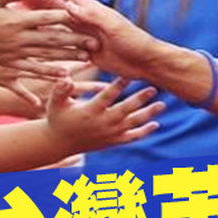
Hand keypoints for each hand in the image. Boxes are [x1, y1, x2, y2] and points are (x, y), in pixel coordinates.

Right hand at [0, 0, 90, 76]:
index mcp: (15, 20)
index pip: (47, 17)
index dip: (67, 17)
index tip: (84, 18)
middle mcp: (18, 38)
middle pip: (52, 39)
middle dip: (75, 41)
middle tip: (95, 43)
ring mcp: (14, 53)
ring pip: (46, 55)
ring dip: (67, 57)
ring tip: (87, 58)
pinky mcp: (9, 63)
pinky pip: (32, 70)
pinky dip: (48, 73)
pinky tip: (64, 75)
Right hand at [27, 0, 166, 81]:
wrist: (145, 62)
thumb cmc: (133, 40)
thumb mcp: (112, 26)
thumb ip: (91, 15)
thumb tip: (68, 4)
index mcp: (91, 9)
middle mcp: (84, 20)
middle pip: (55, 6)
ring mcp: (83, 35)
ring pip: (55, 25)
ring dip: (39, 19)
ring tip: (20, 14)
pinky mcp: (84, 51)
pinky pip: (62, 44)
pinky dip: (49, 41)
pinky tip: (36, 43)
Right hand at [45, 77, 163, 152]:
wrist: (60, 143)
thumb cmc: (58, 117)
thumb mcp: (55, 103)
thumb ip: (61, 90)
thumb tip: (65, 78)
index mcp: (90, 112)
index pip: (107, 96)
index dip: (119, 85)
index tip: (130, 74)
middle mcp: (102, 123)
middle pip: (125, 110)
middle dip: (140, 99)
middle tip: (154, 88)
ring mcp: (110, 134)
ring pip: (133, 124)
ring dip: (148, 114)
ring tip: (162, 105)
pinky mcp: (113, 141)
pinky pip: (132, 137)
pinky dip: (144, 132)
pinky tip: (156, 124)